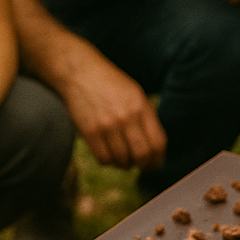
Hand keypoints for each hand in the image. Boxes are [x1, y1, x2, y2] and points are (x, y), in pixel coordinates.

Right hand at [65, 50, 165, 171]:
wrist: (81, 73)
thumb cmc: (111, 85)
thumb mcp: (137, 95)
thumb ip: (147, 119)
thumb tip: (155, 150)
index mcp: (141, 107)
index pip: (157, 144)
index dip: (158, 159)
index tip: (154, 163)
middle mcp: (126, 117)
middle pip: (141, 155)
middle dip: (143, 166)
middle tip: (140, 166)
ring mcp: (107, 125)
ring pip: (122, 160)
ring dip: (124, 164)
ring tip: (122, 156)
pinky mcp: (90, 132)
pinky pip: (103, 159)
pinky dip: (108, 161)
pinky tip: (108, 153)